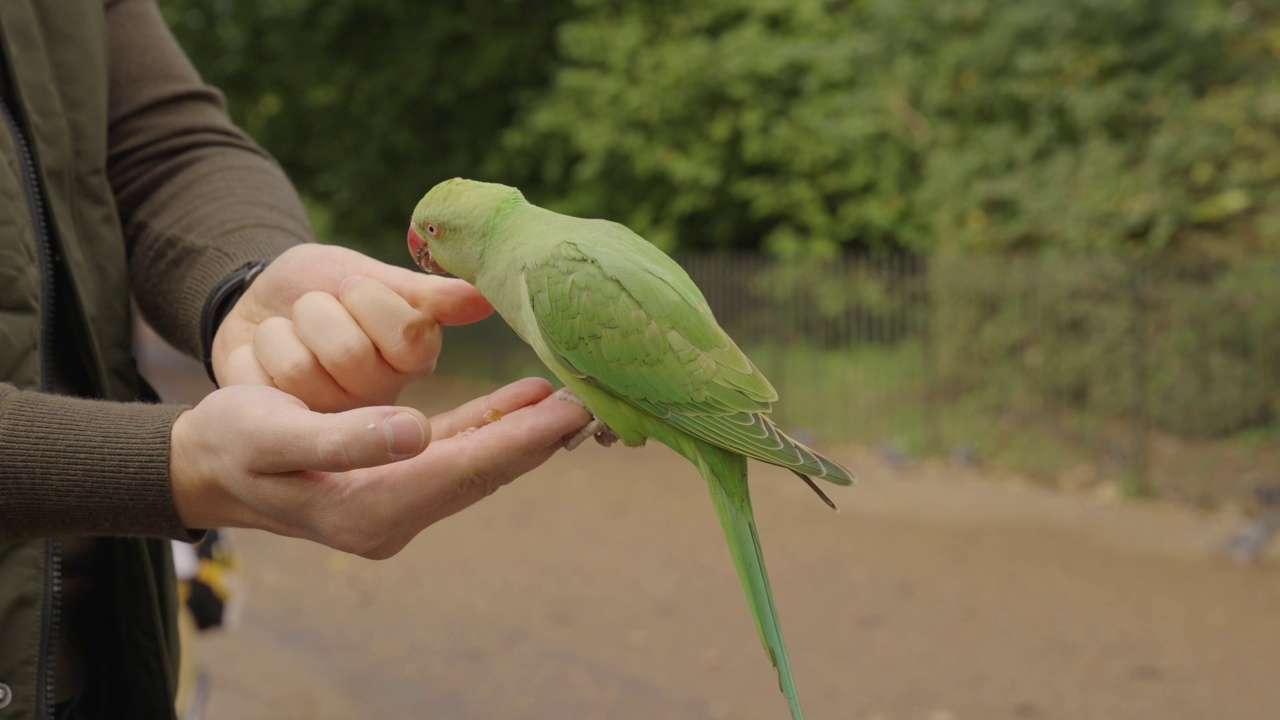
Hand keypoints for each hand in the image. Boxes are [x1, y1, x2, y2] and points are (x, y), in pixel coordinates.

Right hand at [170, 378, 589, 558]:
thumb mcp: (274, 435)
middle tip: (593, 404)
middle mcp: (392, 515)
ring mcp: (396, 503)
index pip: (463, 471)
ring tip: (568, 401)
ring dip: (520, 435)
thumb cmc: (234, 444)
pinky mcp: (393, 482)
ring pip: (474, 465)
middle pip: (481, 473)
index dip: (520, 441)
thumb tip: (415, 431)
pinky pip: (453, 456)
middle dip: (537, 440)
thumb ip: (344, 438)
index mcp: (368, 508)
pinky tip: (517, 404)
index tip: (569, 415)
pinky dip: (487, 431)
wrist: (207, 466)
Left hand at [211, 244, 492, 411]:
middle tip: (318, 309)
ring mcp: (335, 422)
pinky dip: (258, 351)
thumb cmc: (321, 286)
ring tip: (293, 333)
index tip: (352, 286)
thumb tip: (483, 298)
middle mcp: (385, 399)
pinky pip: (266, 382)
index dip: (367, 297)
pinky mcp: (288, 430)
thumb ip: (422, 293)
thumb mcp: (368, 275)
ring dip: (285, 331)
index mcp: (416, 358)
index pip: (408, 334)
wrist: (256, 304)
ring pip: (304, 369)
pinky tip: (266, 359)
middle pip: (351, 355)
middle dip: (320, 311)